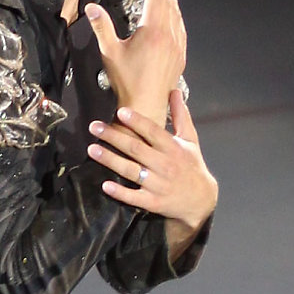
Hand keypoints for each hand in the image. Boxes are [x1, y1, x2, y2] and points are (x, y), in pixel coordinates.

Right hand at [85, 0, 185, 126]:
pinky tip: (174, 16)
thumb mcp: (109, 52)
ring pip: (177, 15)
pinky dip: (177, 16)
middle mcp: (169, 35)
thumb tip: (90, 7)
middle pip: (169, 2)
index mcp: (152, 30)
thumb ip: (102, 27)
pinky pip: (180, 29)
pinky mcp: (180, 56)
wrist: (146, 106)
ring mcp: (177, 46)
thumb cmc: (126, 81)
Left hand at [87, 90, 217, 258]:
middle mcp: (165, 165)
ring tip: (92, 149)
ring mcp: (158, 184)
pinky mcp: (153, 202)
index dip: (137, 121)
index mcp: (173, 148)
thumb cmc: (192, 166)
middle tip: (94, 127)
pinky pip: (134, 197)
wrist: (201, 200)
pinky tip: (105, 185)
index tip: (121, 112)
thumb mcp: (190, 139)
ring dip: (110, 160)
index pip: (153, 132)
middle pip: (136, 149)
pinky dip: (120, 192)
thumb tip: (175, 91)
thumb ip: (181, 115)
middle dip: (114, 137)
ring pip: (131, 171)